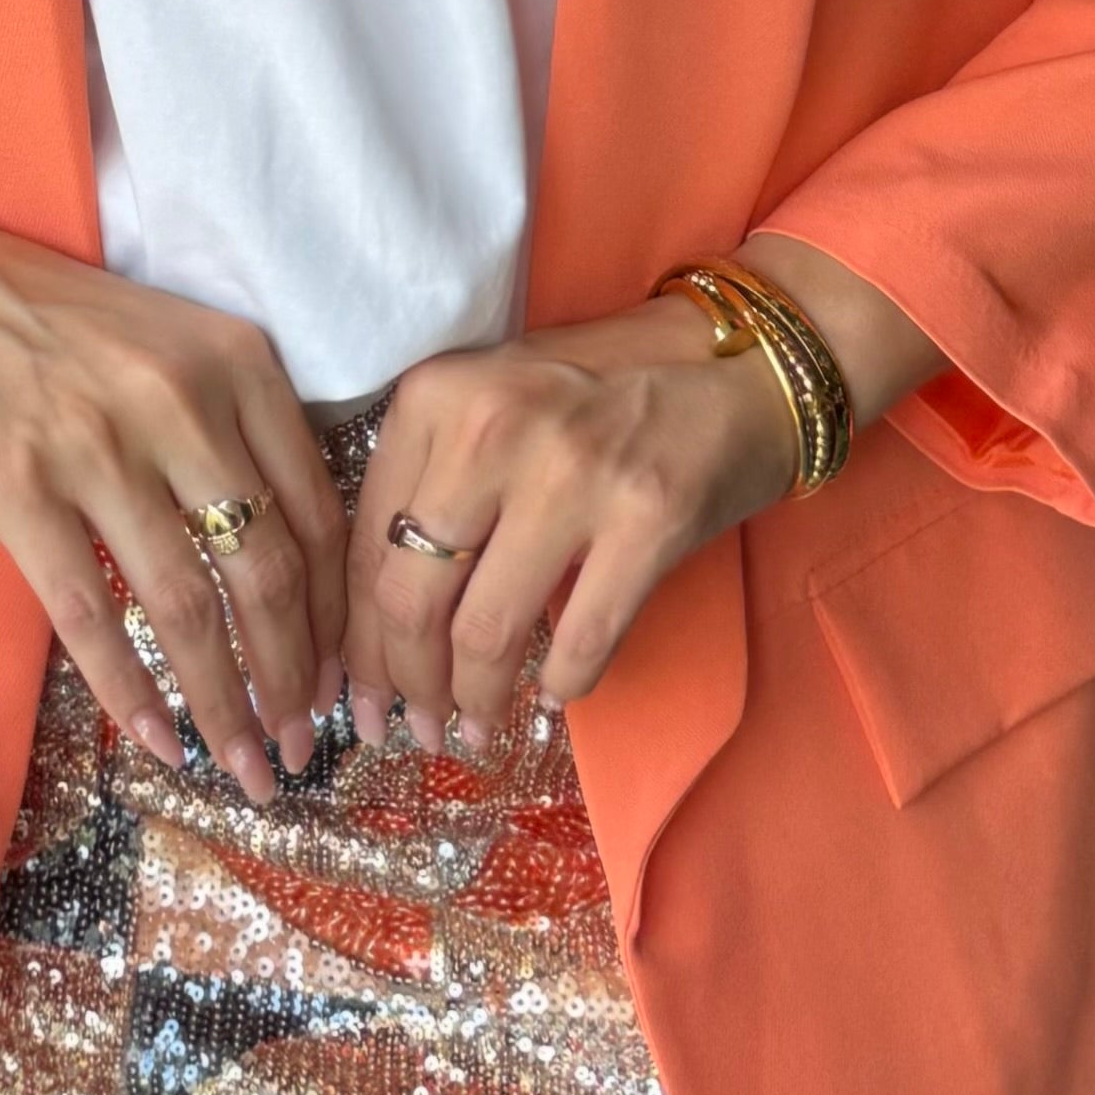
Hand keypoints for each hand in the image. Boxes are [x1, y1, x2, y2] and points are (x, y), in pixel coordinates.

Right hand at [0, 159, 346, 790]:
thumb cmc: (51, 322)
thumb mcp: (174, 341)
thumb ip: (238, 424)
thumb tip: (295, 557)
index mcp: (236, 363)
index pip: (317, 511)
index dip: (335, 612)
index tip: (340, 677)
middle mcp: (182, 403)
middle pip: (267, 570)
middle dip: (295, 677)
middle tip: (303, 747)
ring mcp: (99, 447)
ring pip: (189, 606)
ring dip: (225, 703)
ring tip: (246, 765)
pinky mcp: (21, 490)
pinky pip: (91, 615)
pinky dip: (131, 690)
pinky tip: (156, 740)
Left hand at [343, 243, 947, 750]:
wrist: (740, 364)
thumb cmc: (602, 388)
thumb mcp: (492, 402)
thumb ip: (429, 483)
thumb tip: (375, 622)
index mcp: (438, 396)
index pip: (365, 544)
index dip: (355, 639)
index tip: (359, 692)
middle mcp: (493, 427)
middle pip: (411, 597)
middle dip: (403, 684)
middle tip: (412, 729)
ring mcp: (573, 473)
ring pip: (486, 632)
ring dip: (473, 702)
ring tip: (473, 730)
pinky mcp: (647, 517)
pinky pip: (579, 641)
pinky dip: (560, 687)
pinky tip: (552, 697)